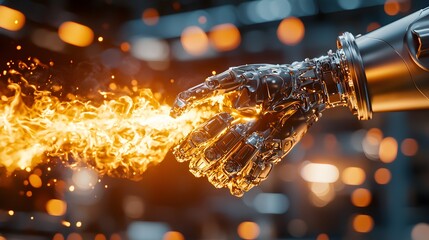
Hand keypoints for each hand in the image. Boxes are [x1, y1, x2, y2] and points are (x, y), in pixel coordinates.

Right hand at [171, 63, 327, 195]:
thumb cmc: (270, 78)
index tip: (181, 154)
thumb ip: (210, 91)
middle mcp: (238, 131)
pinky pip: (258, 169)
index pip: (203, 133)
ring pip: (234, 162)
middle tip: (198, 166)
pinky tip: (237, 185)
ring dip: (224, 169)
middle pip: (217, 150)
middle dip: (207, 158)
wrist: (305, 86)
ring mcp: (255, 142)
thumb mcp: (237, 79)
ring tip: (218, 176)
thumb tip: (185, 109)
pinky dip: (248, 178)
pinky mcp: (272, 150)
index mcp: (227, 114)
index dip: (191, 144)